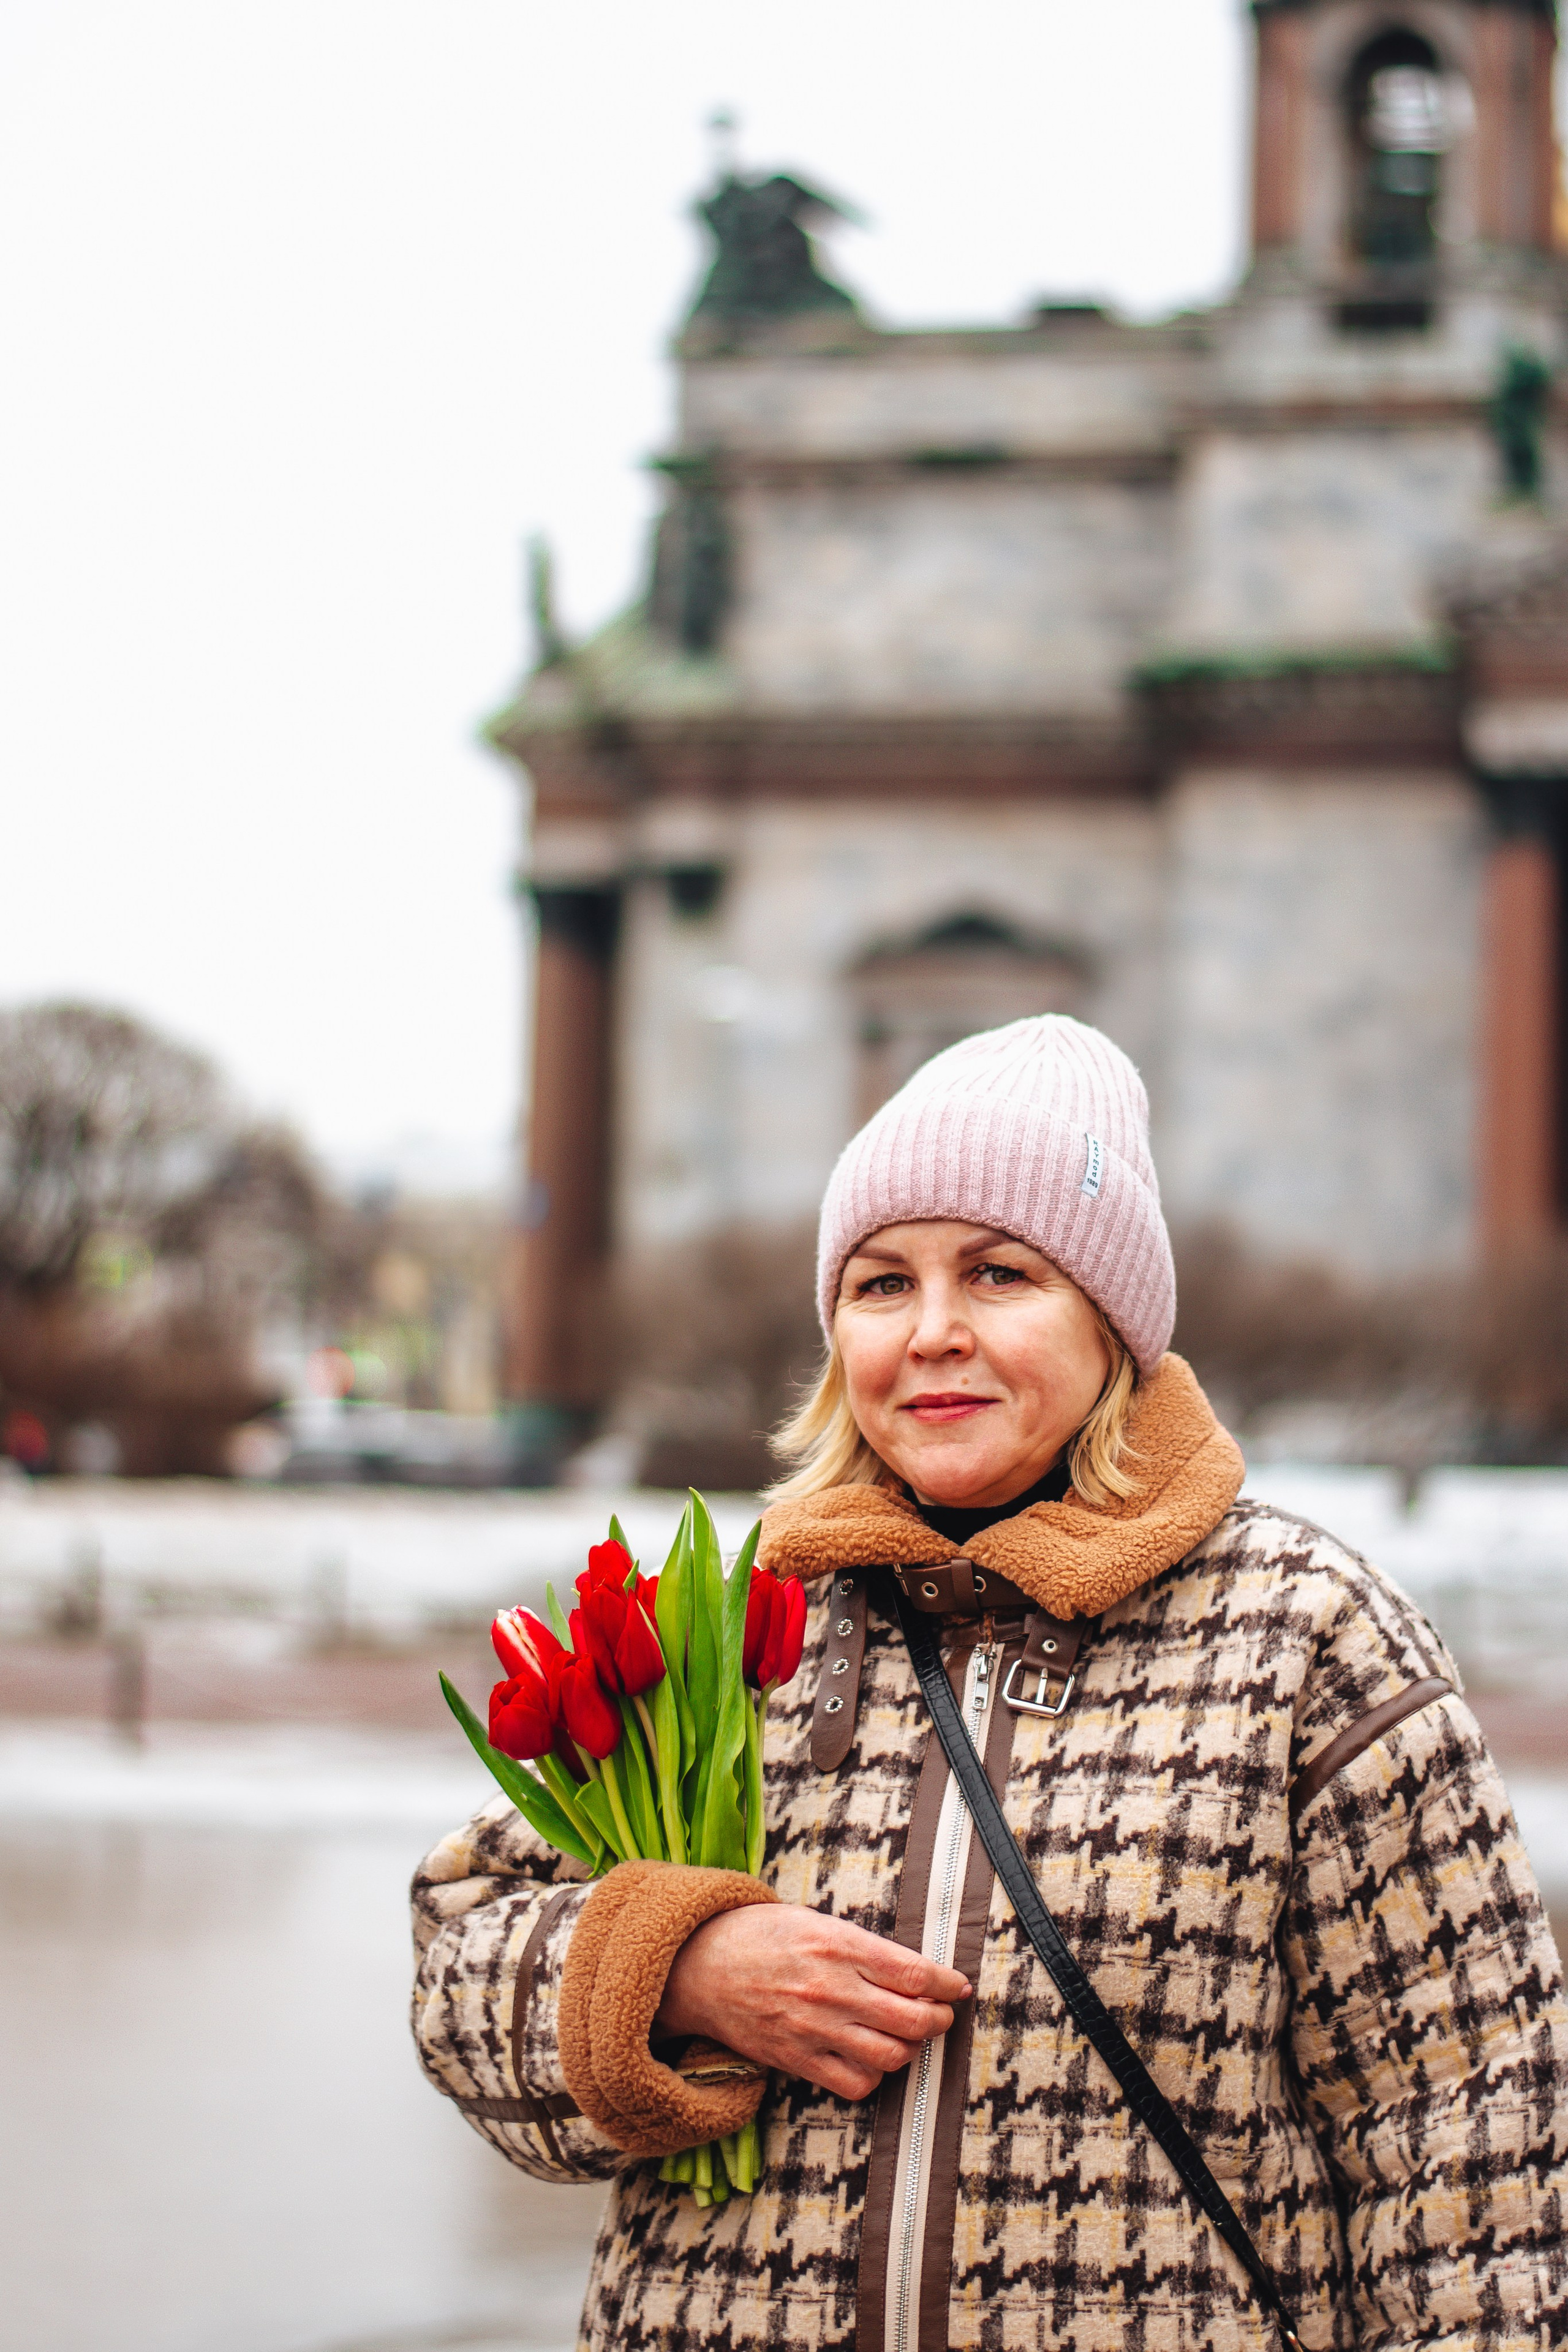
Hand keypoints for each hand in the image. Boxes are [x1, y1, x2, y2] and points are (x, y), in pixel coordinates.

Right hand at [653, 1902, 970, 2100]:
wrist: (699, 1967)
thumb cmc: (759, 1936)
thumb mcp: (814, 1920)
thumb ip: (862, 1947)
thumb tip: (912, 1970)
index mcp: (839, 1945)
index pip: (914, 1972)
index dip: (947, 1984)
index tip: (957, 1987)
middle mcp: (832, 1989)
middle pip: (913, 2019)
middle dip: (939, 2020)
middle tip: (941, 2014)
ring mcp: (814, 2028)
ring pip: (891, 2056)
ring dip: (911, 2049)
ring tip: (908, 2037)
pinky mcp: (797, 2059)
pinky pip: (855, 2083)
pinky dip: (874, 2076)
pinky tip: (872, 2058)